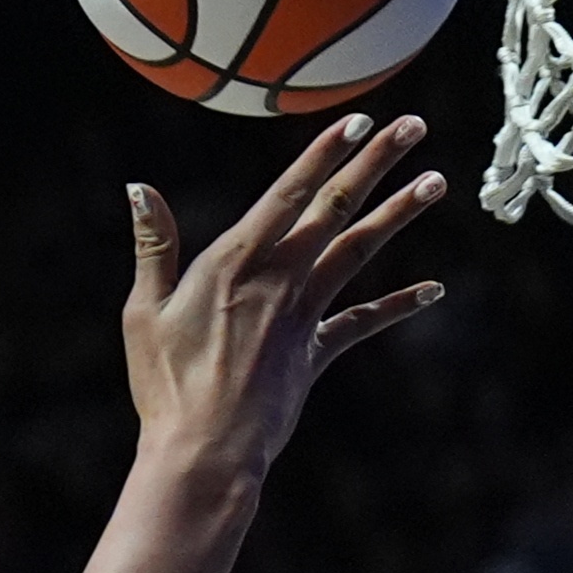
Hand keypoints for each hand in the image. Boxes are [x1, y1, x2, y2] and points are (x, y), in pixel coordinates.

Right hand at [121, 110, 446, 488]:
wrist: (206, 452)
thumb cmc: (165, 386)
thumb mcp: (144, 312)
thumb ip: (153, 246)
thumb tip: (138, 188)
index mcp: (235, 263)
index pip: (288, 194)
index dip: (324, 154)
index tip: (359, 120)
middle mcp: (279, 280)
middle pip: (335, 209)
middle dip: (375, 163)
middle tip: (412, 126)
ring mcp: (303, 316)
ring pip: (358, 252)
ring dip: (398, 214)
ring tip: (434, 182)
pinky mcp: (315, 354)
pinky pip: (362, 322)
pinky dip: (399, 305)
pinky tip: (433, 289)